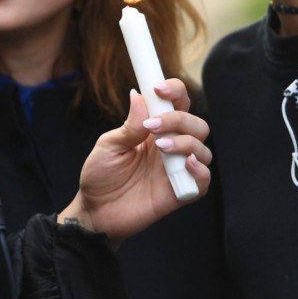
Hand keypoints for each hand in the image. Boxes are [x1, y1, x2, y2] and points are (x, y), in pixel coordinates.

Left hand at [59, 78, 211, 244]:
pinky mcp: (179, 193)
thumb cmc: (101, 175)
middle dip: (179, 119)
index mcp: (154, 131)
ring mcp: (177, 170)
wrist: (94, 211)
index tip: (158, 87)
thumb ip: (129, 125)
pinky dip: (200, 171)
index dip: (174, 91)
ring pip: (203, 149)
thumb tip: (139, 95)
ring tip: (160, 146)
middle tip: (152, 125)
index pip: (176, 105)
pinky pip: (203, 182)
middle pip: (196, 125)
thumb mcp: (109, 145)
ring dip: (186, 142)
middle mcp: (171, 148)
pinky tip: (186, 164)